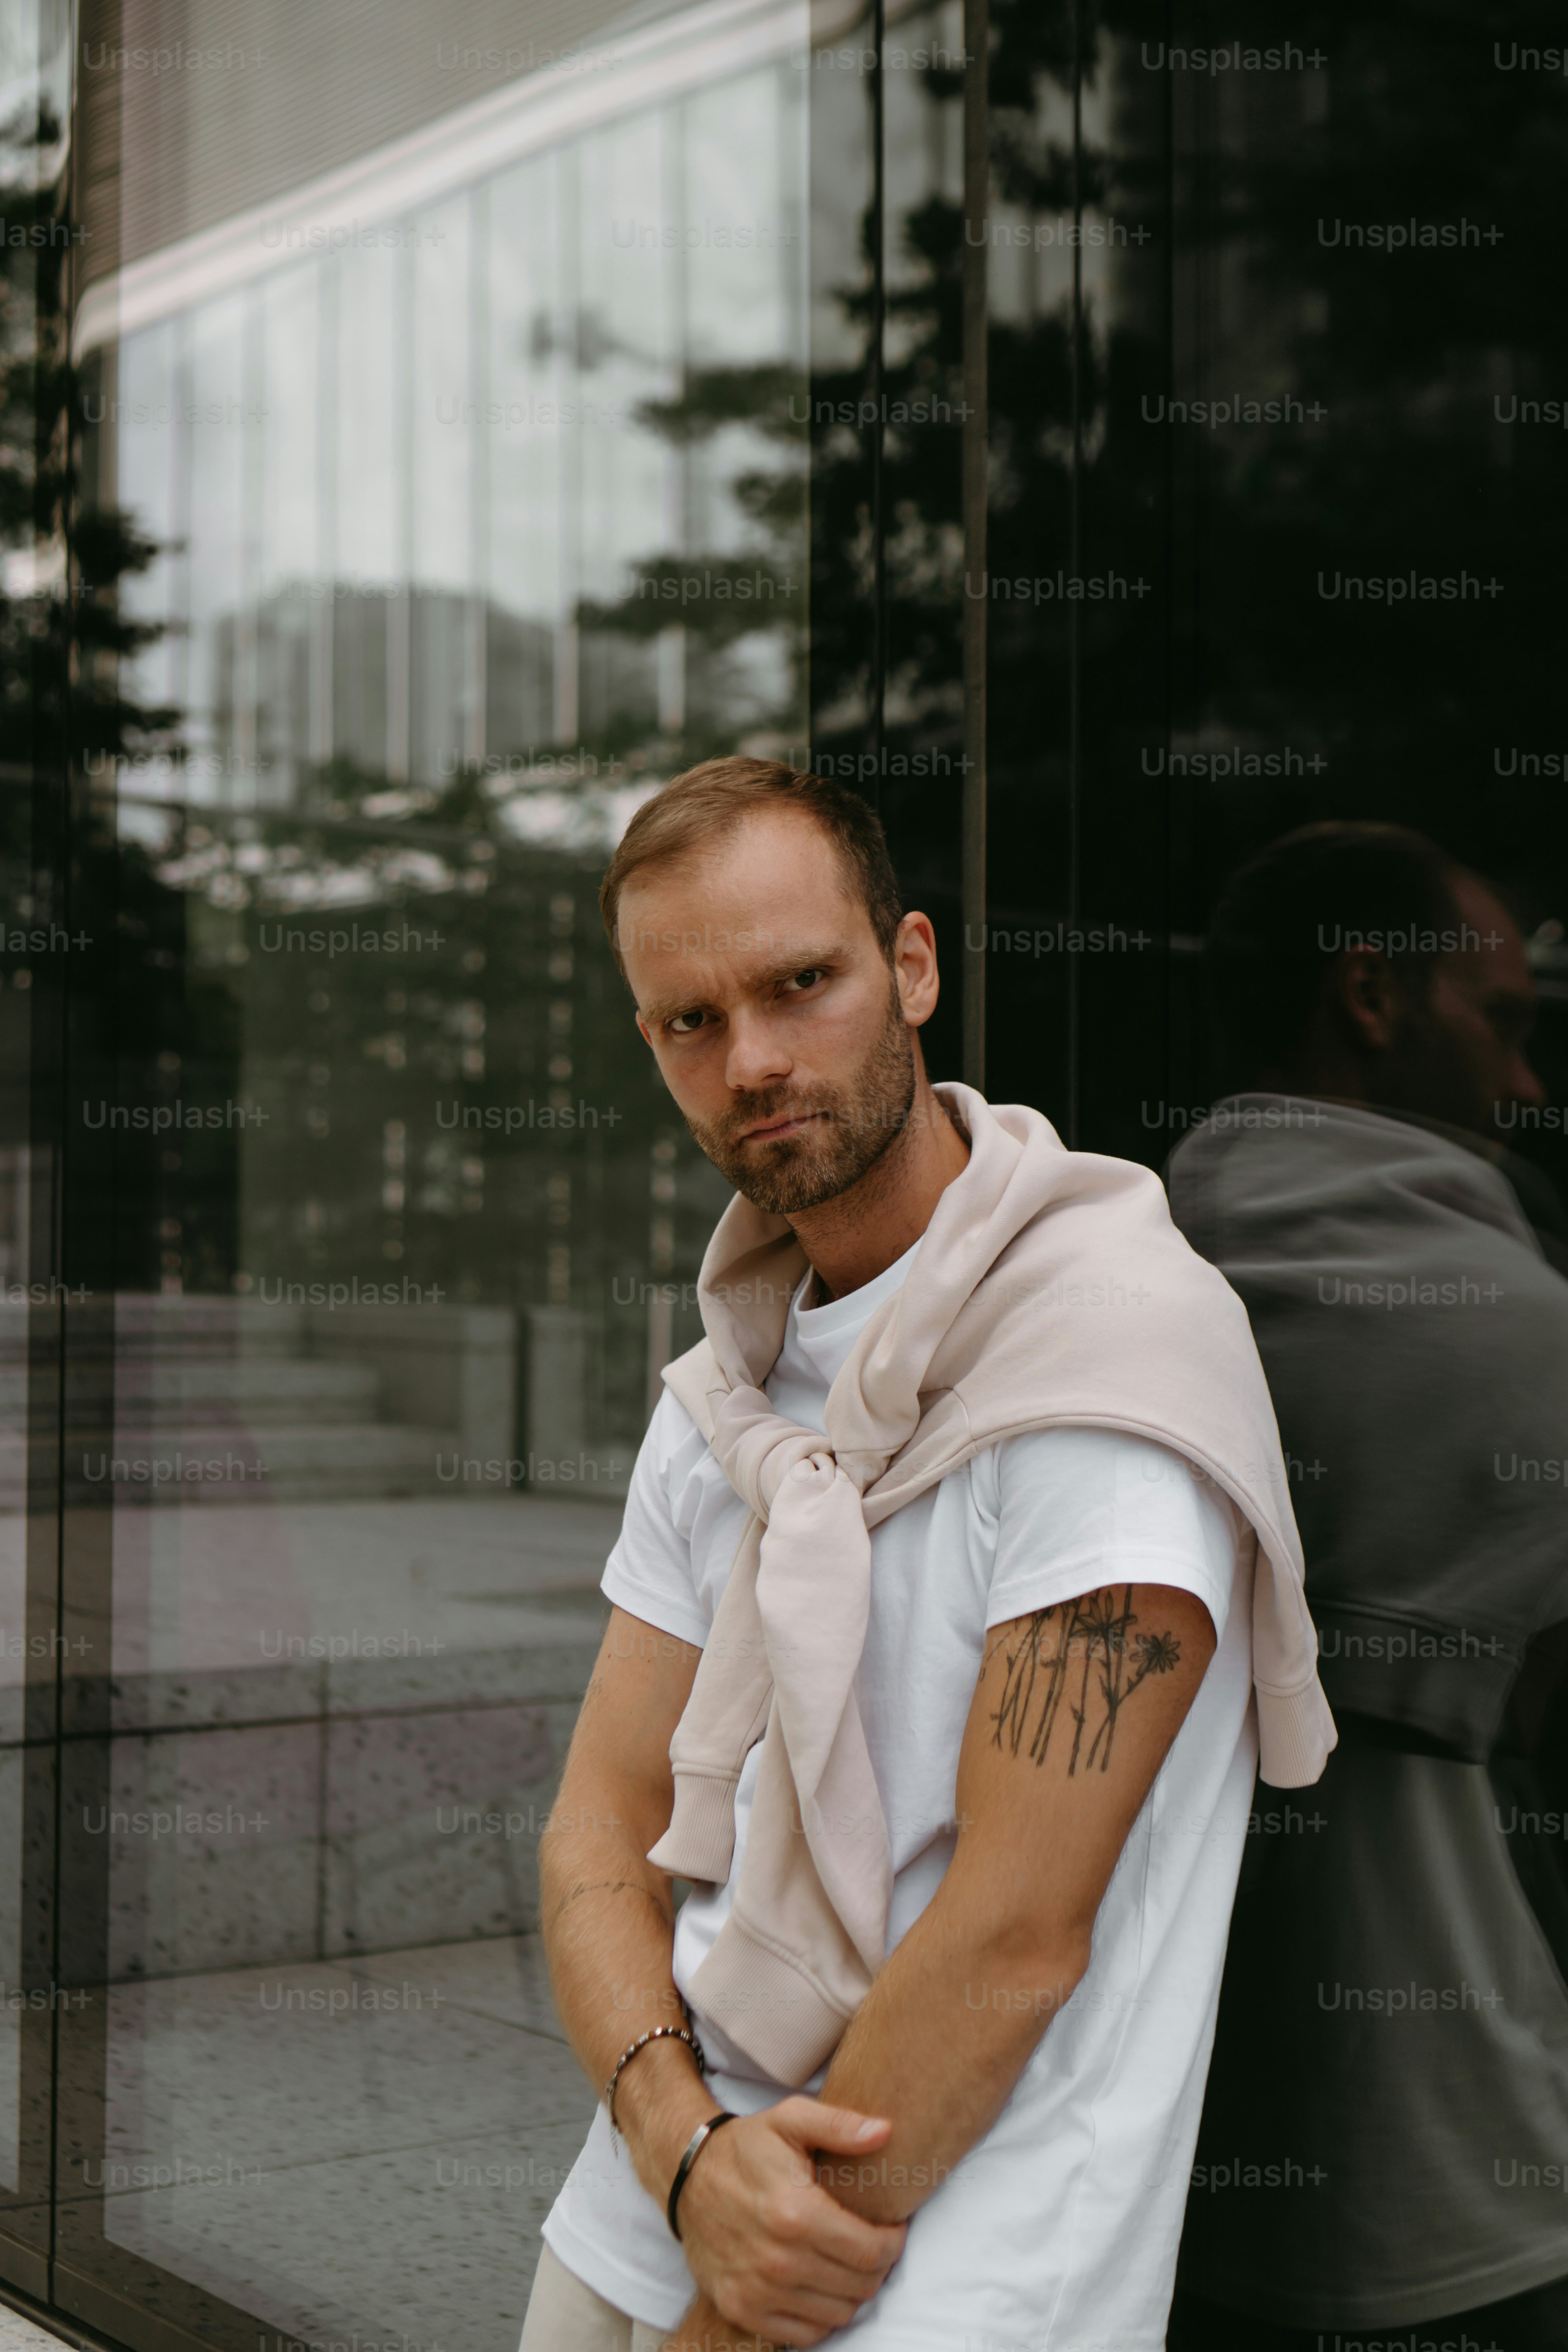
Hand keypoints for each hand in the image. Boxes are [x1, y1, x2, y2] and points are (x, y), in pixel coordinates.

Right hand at [669, 2098, 906, 2347]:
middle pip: (859, 2286)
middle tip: (872, 2244)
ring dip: (852, 2292)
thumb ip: (840, 2124)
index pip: (871, 2251)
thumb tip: (885, 2131)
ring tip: (848, 2263)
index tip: (892, 2228)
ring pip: (837, 2314)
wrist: (687, 2177)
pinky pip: (804, 2335)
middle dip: (877, 2266)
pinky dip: (821, 2316)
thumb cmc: (746, 2147)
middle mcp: (777, 2260)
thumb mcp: (790, 2119)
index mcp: (795, 2213)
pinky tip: (820, 2285)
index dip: (893, 2243)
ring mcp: (756, 2290)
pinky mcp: (740, 2308)